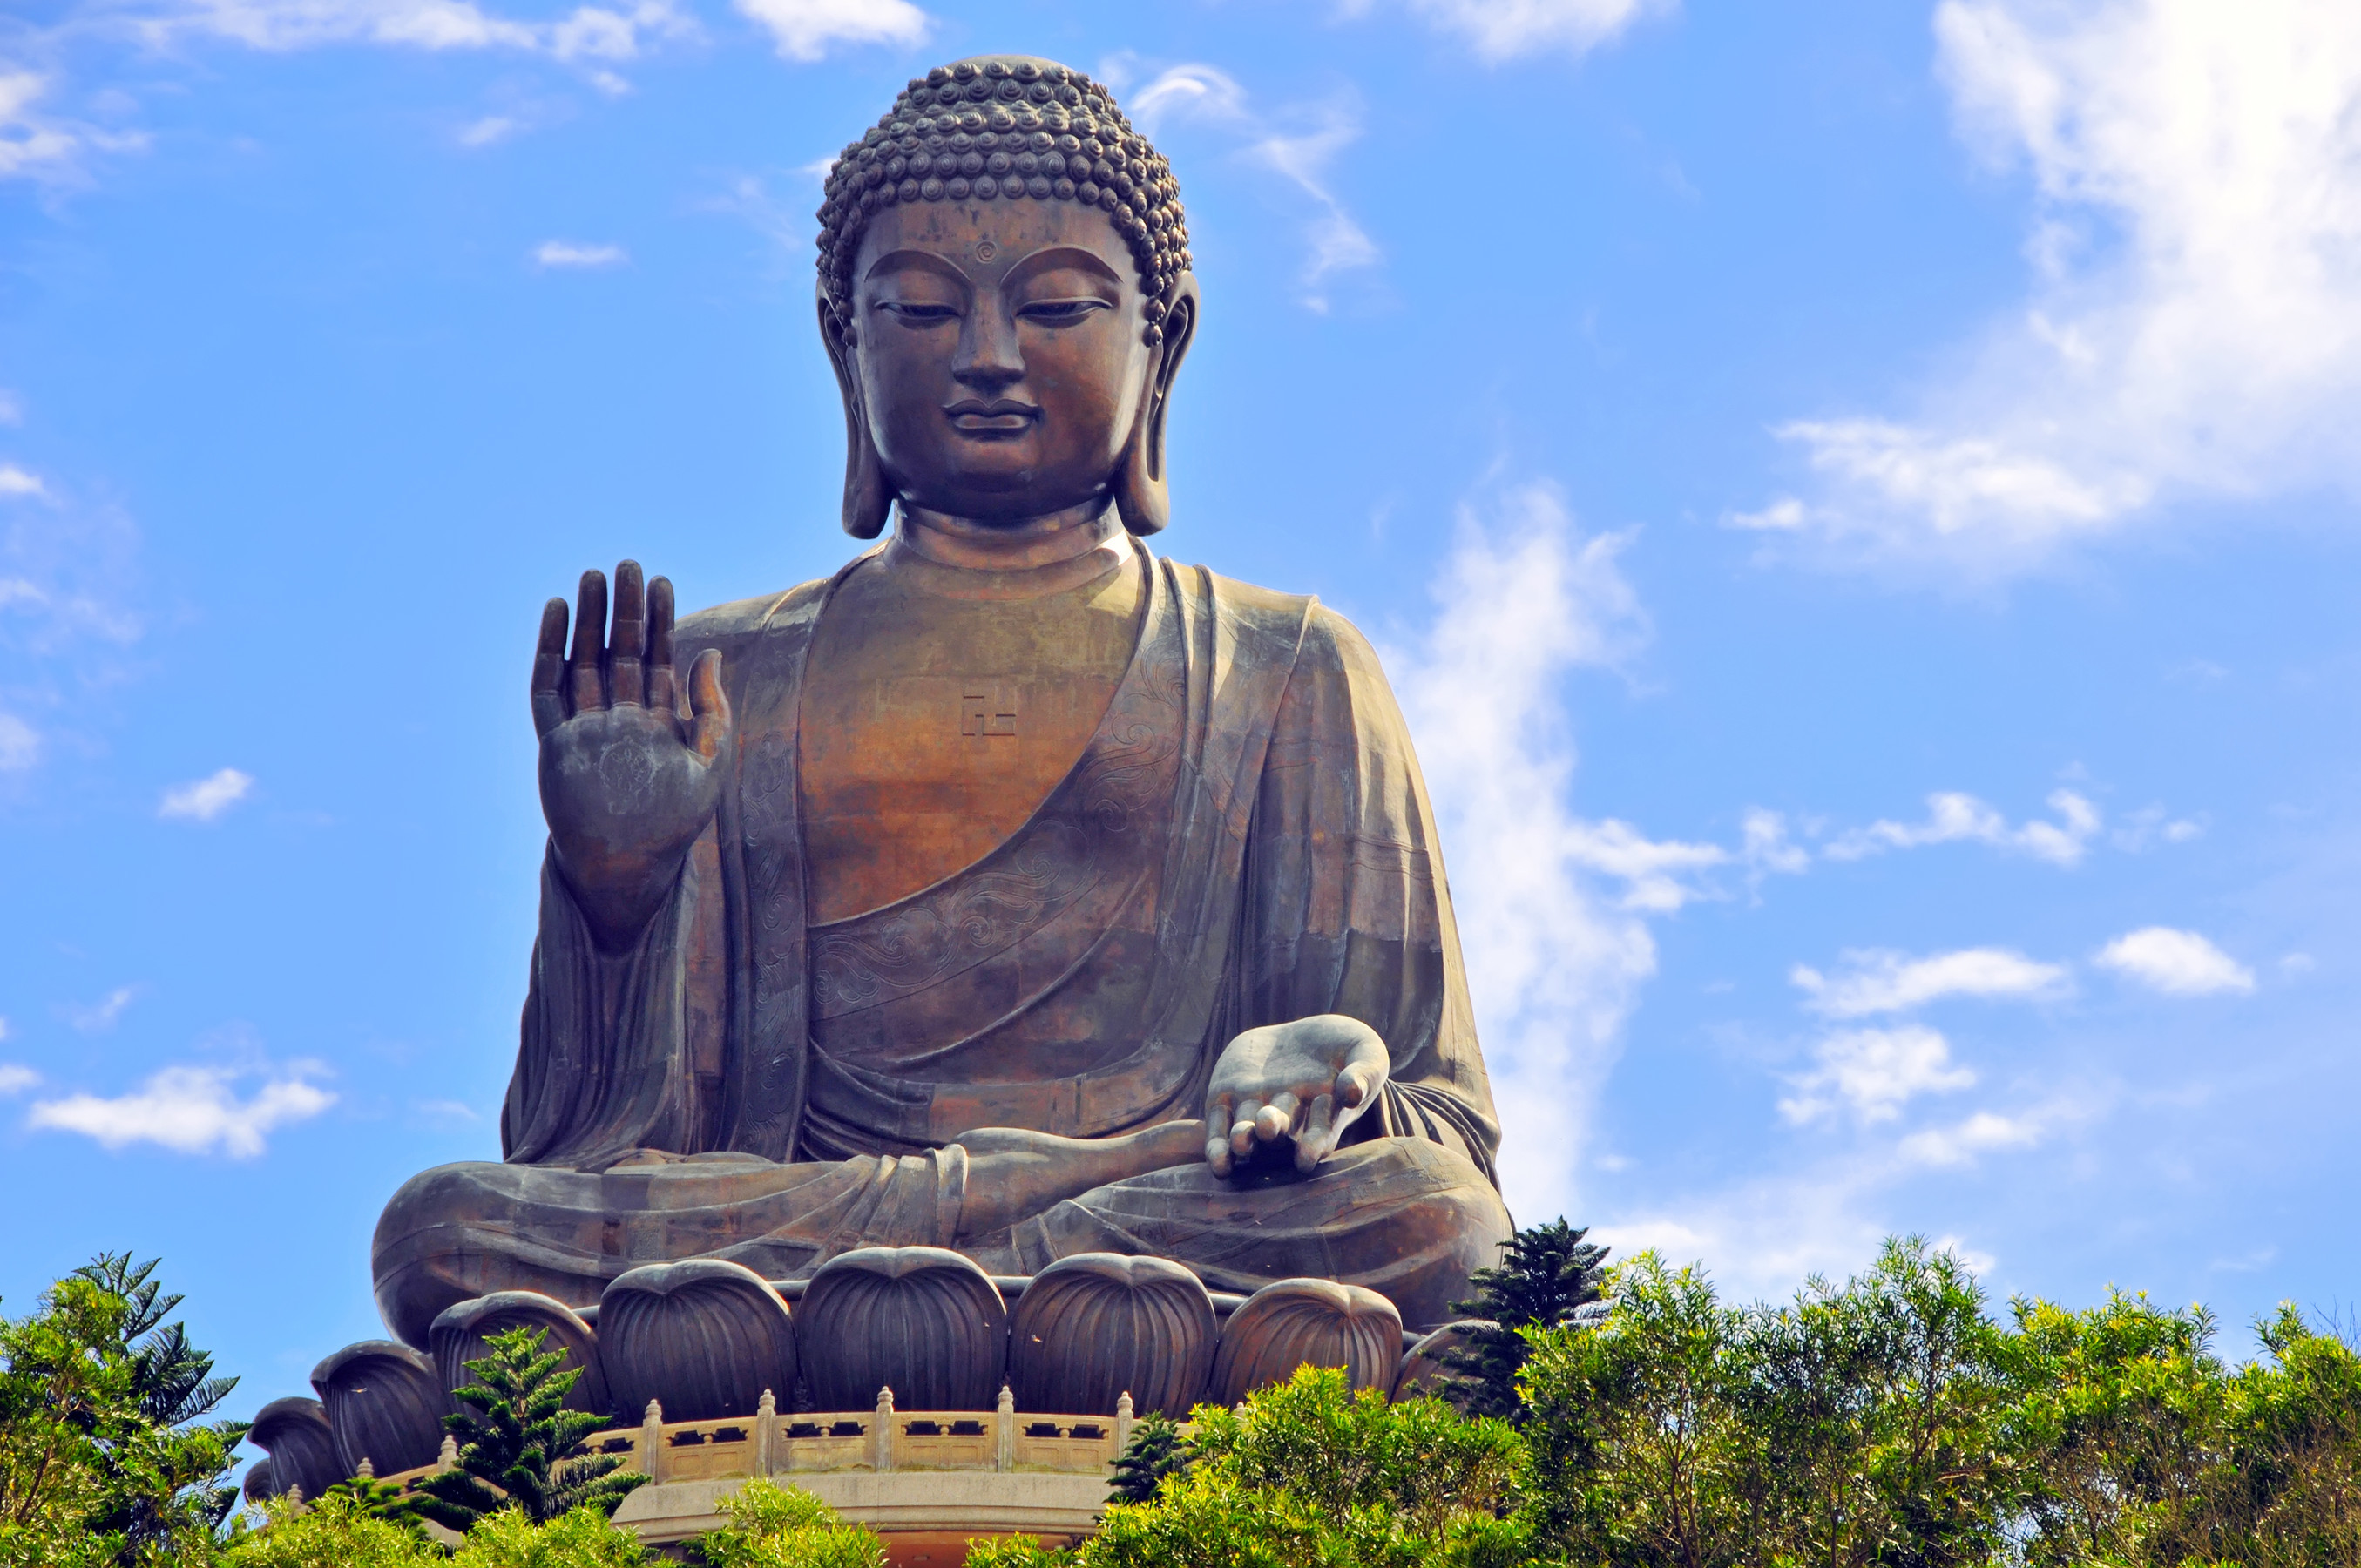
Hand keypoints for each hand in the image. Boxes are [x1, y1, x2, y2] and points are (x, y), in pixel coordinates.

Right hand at [532, 562, 730, 949]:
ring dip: (587, 621)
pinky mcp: (555, 741)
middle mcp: (620, 718)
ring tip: (591, 578)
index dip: (659, 620)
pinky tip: (555, 615)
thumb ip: (713, 710)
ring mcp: (586, 727)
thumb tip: (709, 652)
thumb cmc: (674, 824)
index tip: (661, 581)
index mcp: (657, 721)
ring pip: (584, 661)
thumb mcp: (709, 765)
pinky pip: (547, 688)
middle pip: (619, 651)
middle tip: (626, 565)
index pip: (657, 658)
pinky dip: (549, 651)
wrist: (628, 868)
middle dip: (623, 609)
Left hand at [1201, 1014, 1388, 1177]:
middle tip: (1270, 1127)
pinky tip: (1218, 1160)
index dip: (1312, 1145)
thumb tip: (1353, 1092)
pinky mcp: (1226, 1099)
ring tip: (1241, 1141)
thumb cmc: (1344, 1047)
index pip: (1318, 1133)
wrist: (1303, 1036)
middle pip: (1279, 1132)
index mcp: (1323, 1114)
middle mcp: (1288, 1119)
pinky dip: (1217, 1145)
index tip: (1307, 1156)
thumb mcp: (1365, 1051)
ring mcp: (1254, 1111)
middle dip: (1273, 1131)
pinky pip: (1218, 1128)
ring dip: (1243, 1140)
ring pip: (1247, 1132)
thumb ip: (1365, 1071)